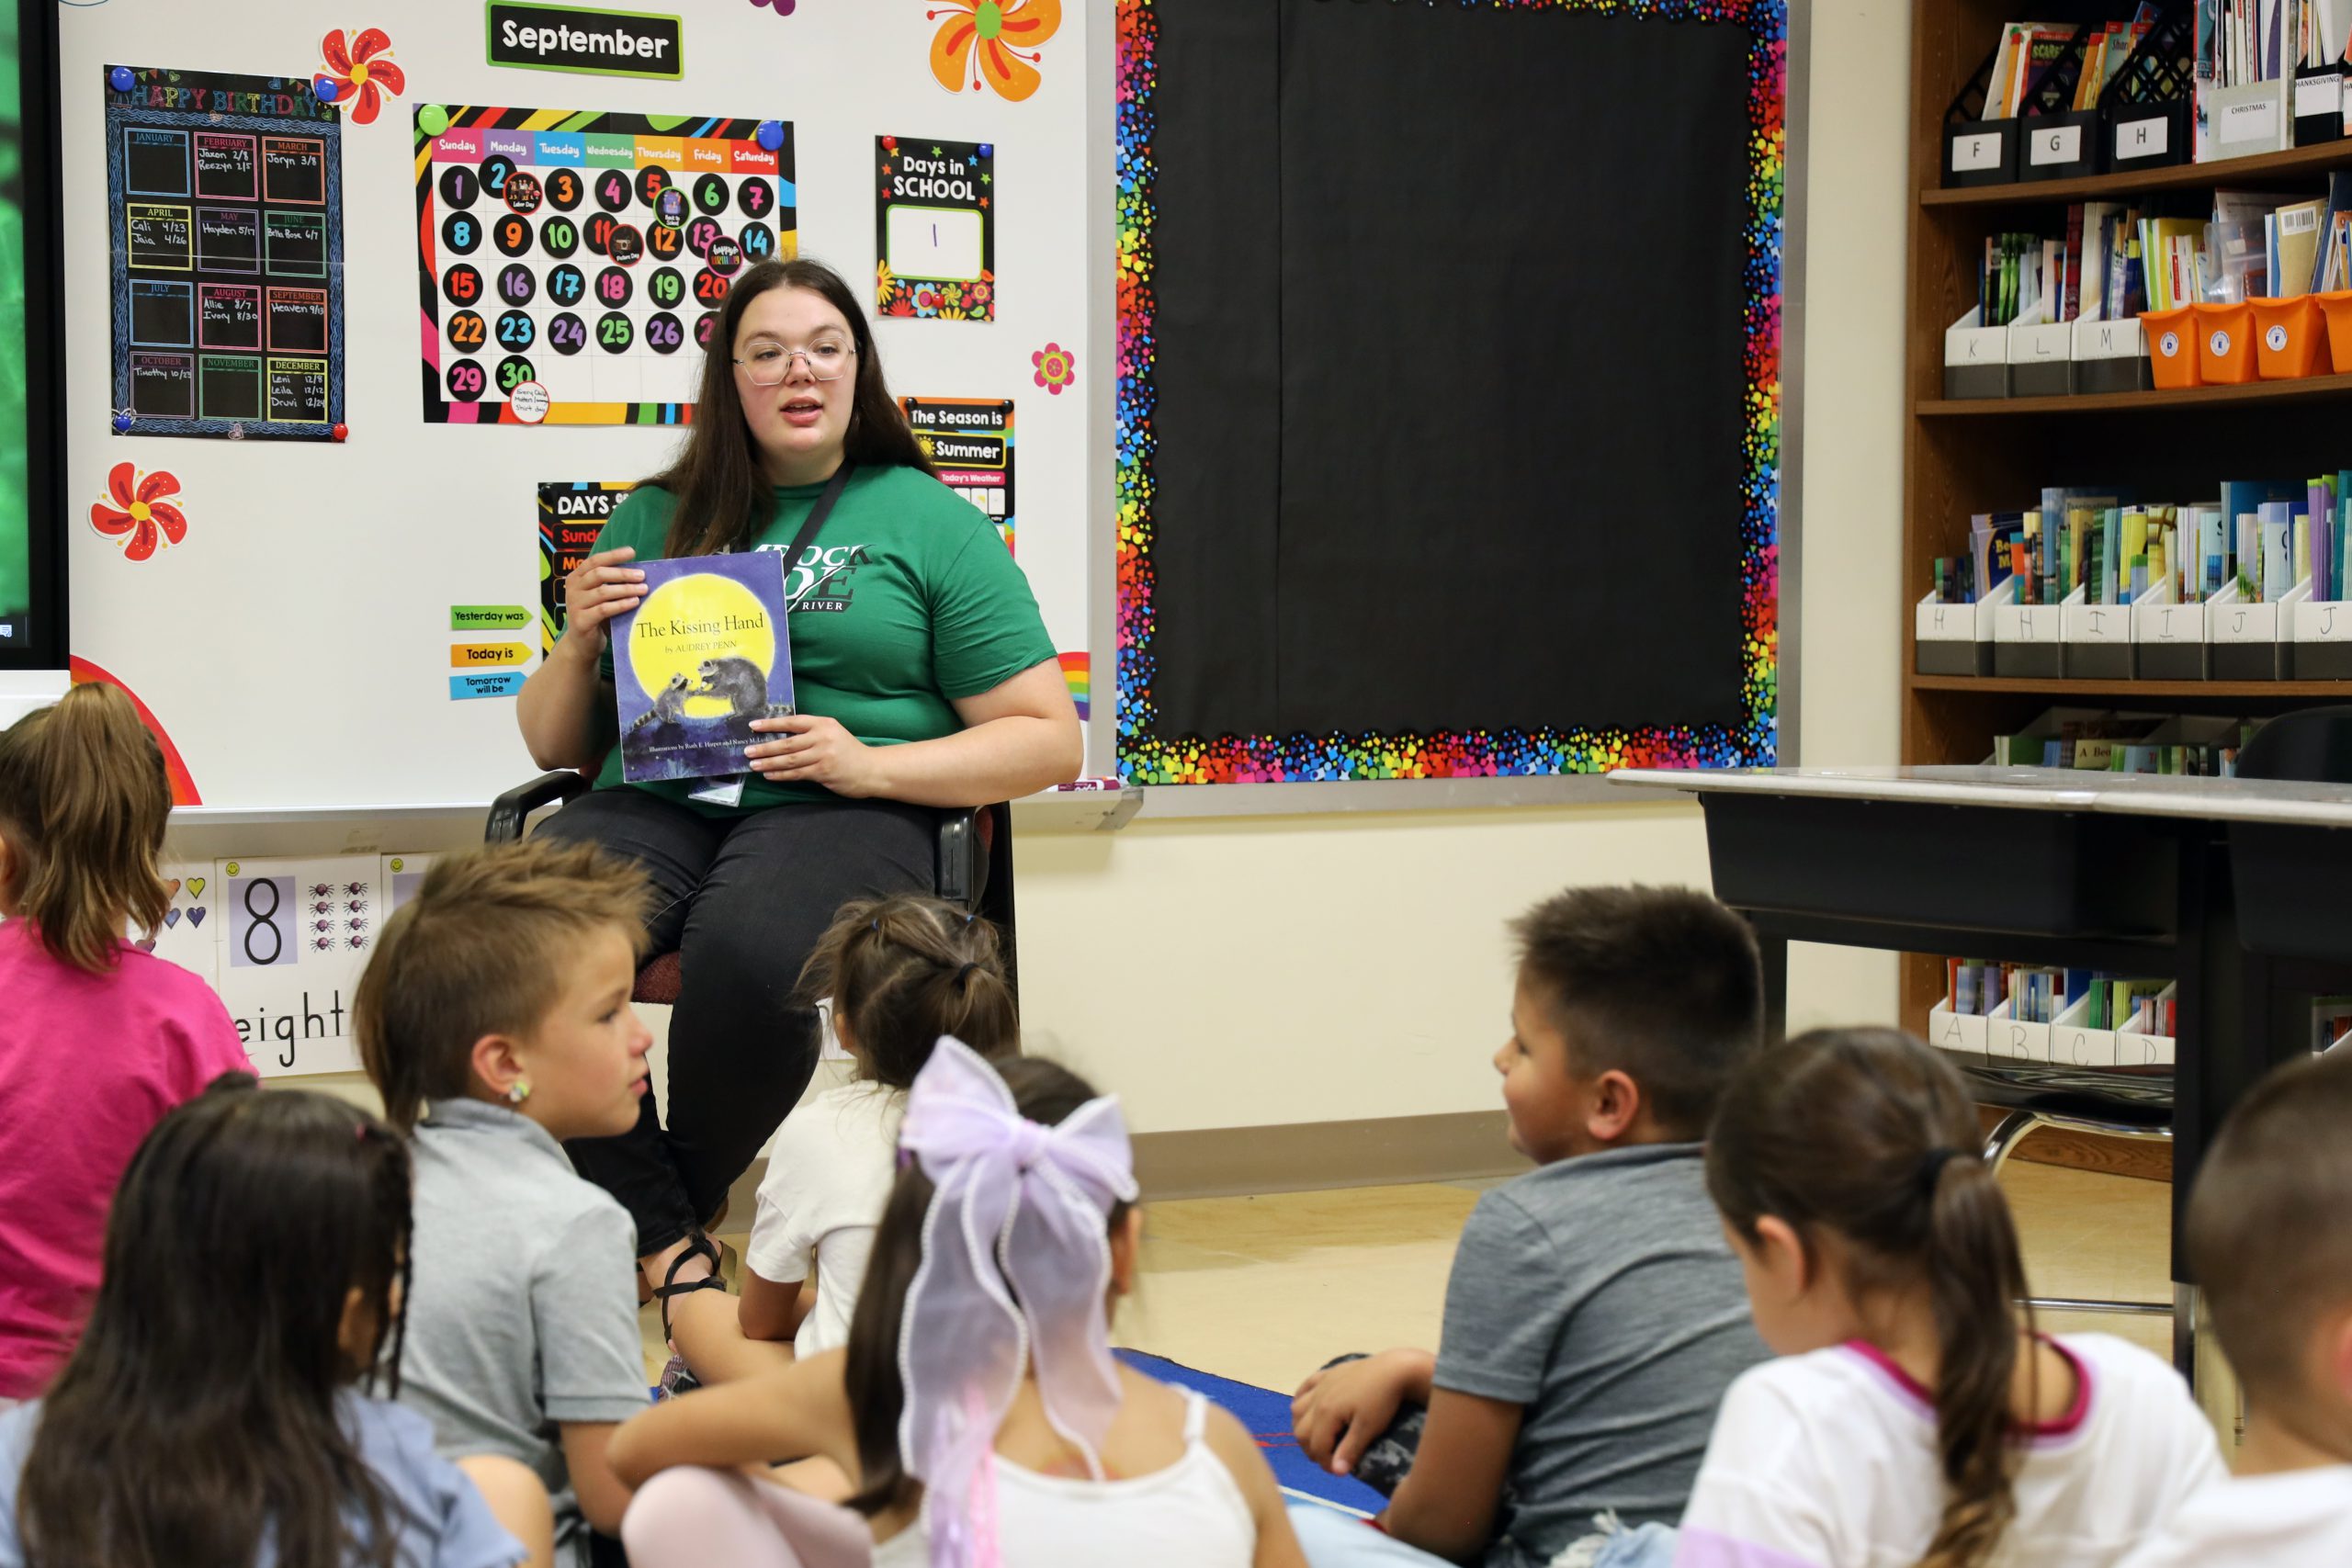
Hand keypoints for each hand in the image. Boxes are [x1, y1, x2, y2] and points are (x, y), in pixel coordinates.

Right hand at [560, 547, 644, 657]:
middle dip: (623, 573)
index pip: (594, 561)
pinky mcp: (581, 621)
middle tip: (642, 576)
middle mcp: (573, 589)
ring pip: (603, 592)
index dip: (613, 555)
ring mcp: (575, 605)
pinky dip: (621, 605)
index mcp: (576, 577)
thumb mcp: (601, 596)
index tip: (632, 552)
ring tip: (643, 589)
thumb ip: (611, 583)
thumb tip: (639, 571)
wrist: (582, 644)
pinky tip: (634, 602)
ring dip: (626, 589)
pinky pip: (604, 609)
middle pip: (599, 574)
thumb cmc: (596, 616)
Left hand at [746, 714, 882, 795]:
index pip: (792, 721)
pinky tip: (770, 775)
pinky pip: (797, 774)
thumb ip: (811, 734)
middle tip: (747, 751)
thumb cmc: (849, 752)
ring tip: (754, 764)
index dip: (771, 724)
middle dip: (765, 747)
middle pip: (787, 742)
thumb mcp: (833, 734)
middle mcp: (823, 737)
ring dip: (769, 763)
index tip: (753, 726)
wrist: (871, 769)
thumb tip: (780, 738)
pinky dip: (781, 775)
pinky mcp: (823, 772)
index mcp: (824, 724)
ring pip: (789, 759)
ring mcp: (823, 755)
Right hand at [1292, 1350, 1427, 1476]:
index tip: (1339, 1471)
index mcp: (1326, 1413)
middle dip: (1312, 1449)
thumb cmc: (1383, 1401)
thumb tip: (1336, 1472)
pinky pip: (1305, 1386)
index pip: (1317, 1446)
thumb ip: (1350, 1450)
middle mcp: (1317, 1399)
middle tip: (1330, 1457)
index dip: (1325, 1463)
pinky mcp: (1328, 1374)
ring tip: (1319, 1437)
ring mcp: (1321, 1384)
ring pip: (1297, 1410)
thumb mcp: (1368, 1428)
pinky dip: (1301, 1400)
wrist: (1395, 1369)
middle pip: (1301, 1431)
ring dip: (1302, 1427)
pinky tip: (1307, 1408)